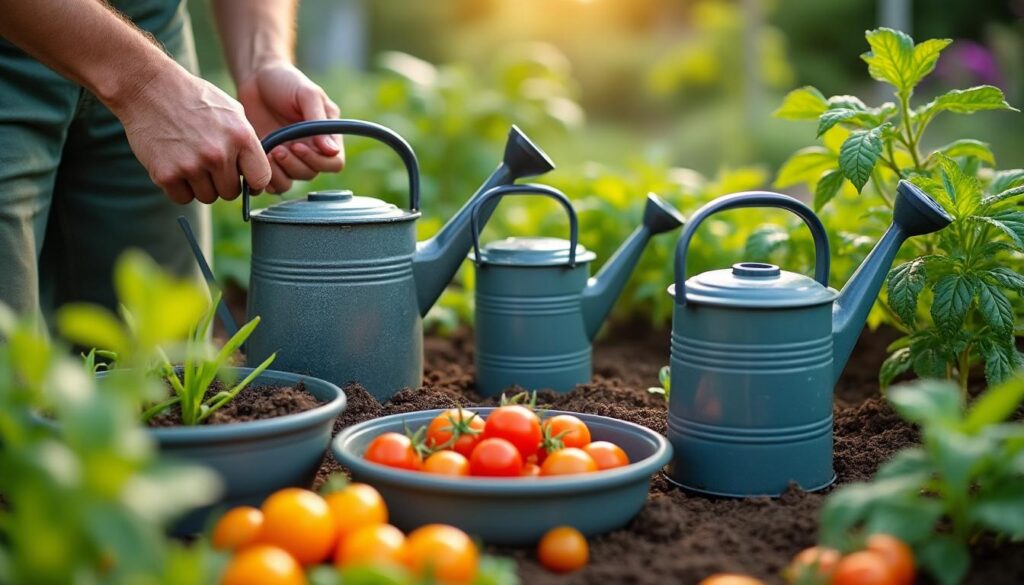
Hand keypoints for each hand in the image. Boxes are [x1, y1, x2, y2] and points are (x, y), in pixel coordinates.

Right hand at [113, 67, 271, 203]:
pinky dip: (179, 188)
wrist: (147, 87)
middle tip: (209, 164)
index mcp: (240, 137)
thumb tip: (257, 174)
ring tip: (190, 160)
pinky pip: (182, 198)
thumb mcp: (231, 110)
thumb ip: (247, 142)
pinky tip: (175, 166)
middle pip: (231, 193)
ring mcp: (191, 166)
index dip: (253, 183)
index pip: (261, 180)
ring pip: (207, 197)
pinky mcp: (166, 174)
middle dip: (222, 182)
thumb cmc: (193, 97)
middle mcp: (218, 154)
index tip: (244, 179)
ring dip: (200, 185)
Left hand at [236, 62, 343, 193]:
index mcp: (326, 136)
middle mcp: (311, 150)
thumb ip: (318, 121)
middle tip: (278, 149)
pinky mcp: (271, 161)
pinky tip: (260, 157)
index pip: (334, 163)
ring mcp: (291, 157)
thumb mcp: (307, 94)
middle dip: (294, 164)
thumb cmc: (286, 81)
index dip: (318, 160)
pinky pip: (273, 182)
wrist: (256, 78)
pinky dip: (267, 177)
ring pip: (293, 180)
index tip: (297, 146)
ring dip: (280, 172)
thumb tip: (332, 150)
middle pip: (312, 173)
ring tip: (268, 152)